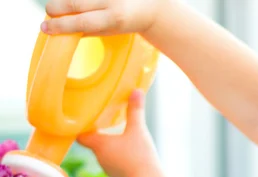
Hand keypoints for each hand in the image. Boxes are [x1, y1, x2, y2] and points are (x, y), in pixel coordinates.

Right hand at [42, 0, 168, 35]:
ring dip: (65, 1)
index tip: (45, 28)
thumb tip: (65, 31)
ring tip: (59, 7)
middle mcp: (111, 1)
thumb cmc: (127, 21)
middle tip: (48, 13)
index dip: (61, 26)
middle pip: (75, 3)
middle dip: (57, 7)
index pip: (82, 23)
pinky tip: (72, 4)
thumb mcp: (112, 31)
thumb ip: (90, 30)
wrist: (150, 6)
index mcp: (114, 19)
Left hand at [77, 90, 160, 176]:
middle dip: (100, 135)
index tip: (84, 121)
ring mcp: (108, 169)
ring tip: (120, 139)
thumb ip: (135, 110)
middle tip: (105, 124)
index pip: (81, 136)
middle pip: (94, 144)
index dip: (81, 128)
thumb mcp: (138, 129)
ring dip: (111, 148)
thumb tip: (136, 90)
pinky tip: (129, 154)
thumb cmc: (139, 154)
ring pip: (106, 155)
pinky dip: (119, 158)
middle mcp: (99, 158)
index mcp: (99, 144)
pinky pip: (115, 164)